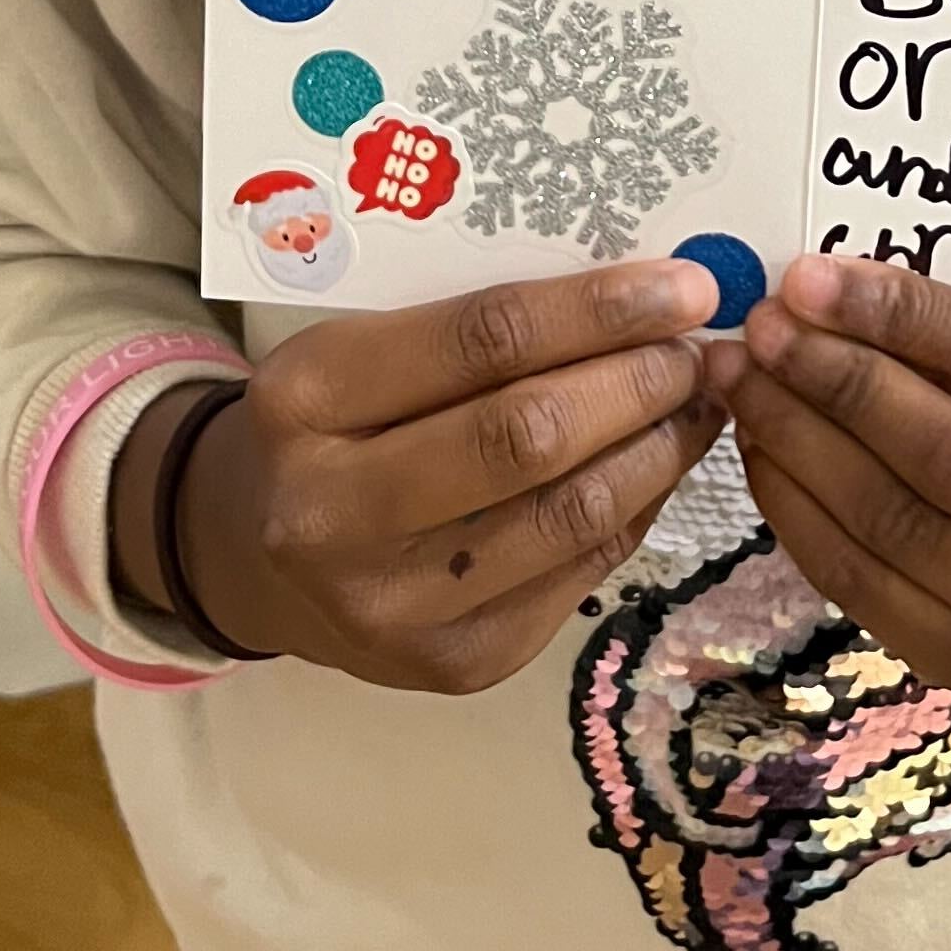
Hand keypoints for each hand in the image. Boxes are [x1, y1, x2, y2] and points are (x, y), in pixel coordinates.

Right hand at [138, 261, 723, 692]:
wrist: (255, 557)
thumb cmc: (329, 424)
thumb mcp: (358, 348)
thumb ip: (471, 325)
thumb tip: (638, 299)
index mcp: (305, 398)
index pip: (482, 340)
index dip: (599, 310)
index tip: (684, 285)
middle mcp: (332, 512)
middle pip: (529, 436)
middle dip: (638, 383)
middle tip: (696, 347)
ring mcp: (392, 606)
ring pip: (569, 516)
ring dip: (657, 449)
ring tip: (696, 401)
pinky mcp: (452, 665)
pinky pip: (579, 574)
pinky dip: (635, 510)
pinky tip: (656, 464)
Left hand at [706, 258, 950, 716]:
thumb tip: (837, 294)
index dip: (906, 316)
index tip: (813, 279)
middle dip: (839, 385)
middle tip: (764, 332)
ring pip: (900, 531)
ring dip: (801, 447)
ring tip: (747, 383)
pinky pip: (866, 589)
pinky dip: (800, 514)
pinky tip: (765, 453)